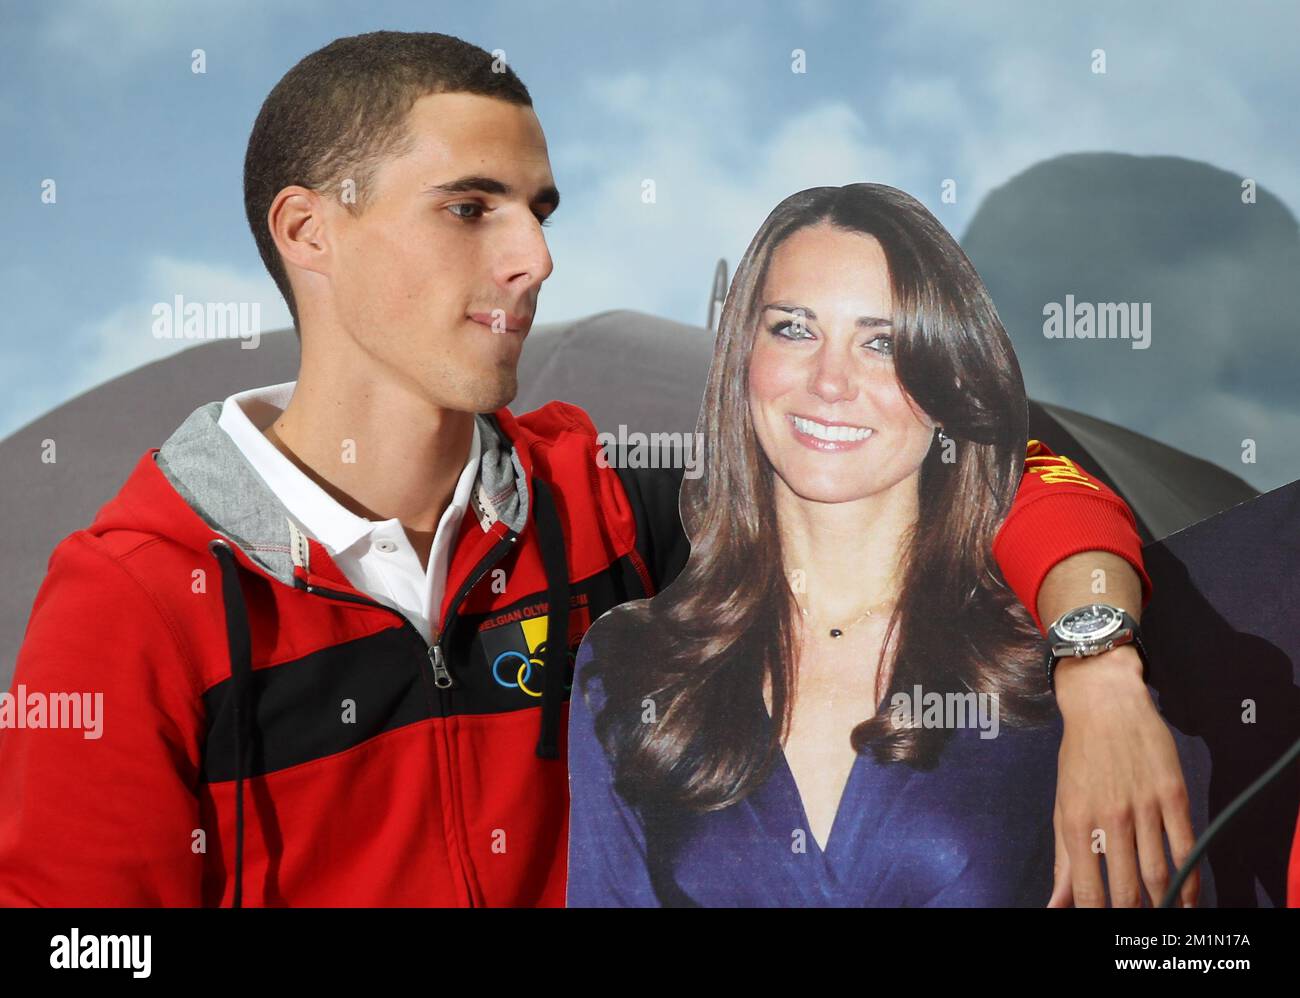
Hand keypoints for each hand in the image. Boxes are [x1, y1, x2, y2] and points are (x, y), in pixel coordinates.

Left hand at [1047, 645, 1198, 907]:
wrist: (1105, 704)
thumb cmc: (1080, 757)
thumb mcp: (1062, 805)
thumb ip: (1063, 859)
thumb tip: (1055, 905)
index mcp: (1075, 822)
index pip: (1087, 890)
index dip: (1096, 916)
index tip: (1104, 929)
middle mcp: (1109, 817)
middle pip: (1128, 889)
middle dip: (1133, 916)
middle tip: (1138, 928)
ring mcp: (1144, 806)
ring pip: (1160, 874)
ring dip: (1164, 905)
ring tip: (1164, 918)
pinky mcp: (1173, 794)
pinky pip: (1186, 847)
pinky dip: (1191, 879)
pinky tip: (1189, 897)